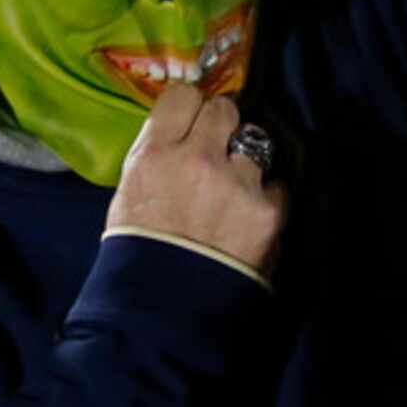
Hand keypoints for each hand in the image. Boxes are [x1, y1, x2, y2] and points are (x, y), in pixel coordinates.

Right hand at [104, 83, 285, 281]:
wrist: (163, 311)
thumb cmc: (139, 249)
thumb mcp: (130, 190)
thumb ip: (155, 151)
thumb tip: (180, 124)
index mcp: (157, 153)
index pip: (184, 95)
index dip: (191, 107)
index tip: (193, 120)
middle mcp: (199, 158)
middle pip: (225, 110)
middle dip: (221, 126)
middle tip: (217, 150)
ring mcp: (238, 183)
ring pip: (255, 141)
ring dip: (247, 160)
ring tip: (234, 188)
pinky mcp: (268, 210)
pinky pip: (276, 183)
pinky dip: (266, 197)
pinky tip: (248, 217)